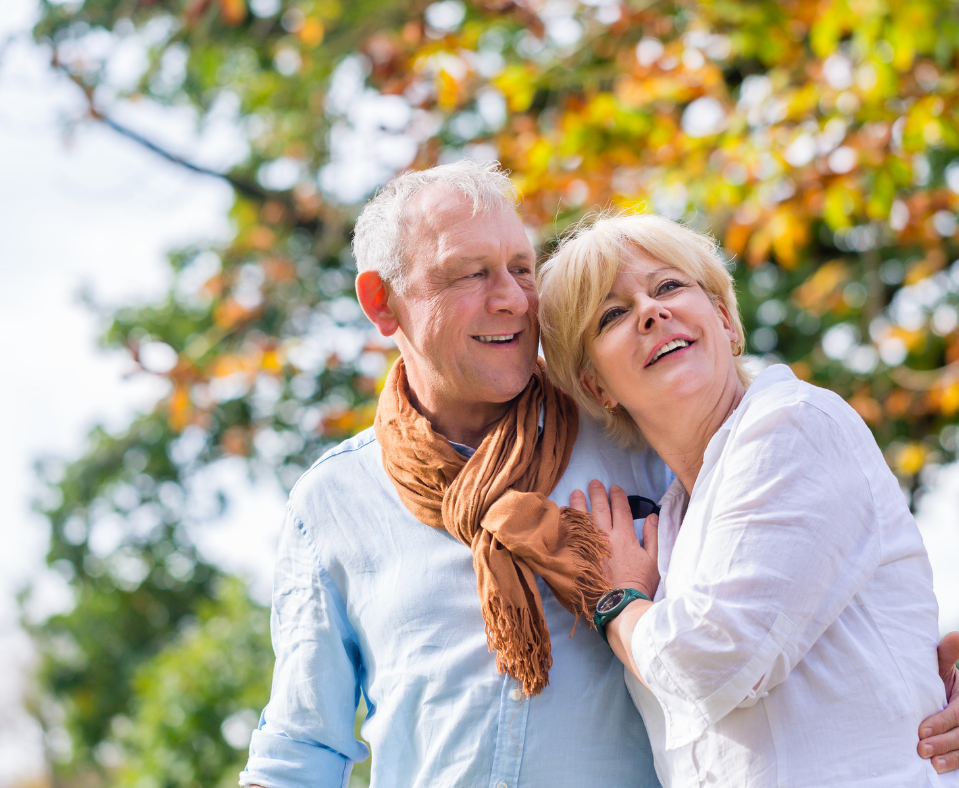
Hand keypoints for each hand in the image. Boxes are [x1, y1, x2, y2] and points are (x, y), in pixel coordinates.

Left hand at [570, 480, 659, 598]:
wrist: (618, 605)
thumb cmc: (638, 586)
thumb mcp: (654, 562)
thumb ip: (653, 537)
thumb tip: (652, 517)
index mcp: (625, 537)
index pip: (621, 509)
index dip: (618, 496)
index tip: (614, 487)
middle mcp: (605, 537)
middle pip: (600, 508)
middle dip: (598, 493)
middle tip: (594, 482)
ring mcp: (589, 546)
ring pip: (582, 518)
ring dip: (579, 503)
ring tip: (576, 492)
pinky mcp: (576, 555)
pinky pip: (569, 533)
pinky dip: (566, 522)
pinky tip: (563, 515)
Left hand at [918, 631, 958, 772]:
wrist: (953, 692)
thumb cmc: (944, 681)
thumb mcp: (945, 669)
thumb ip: (946, 656)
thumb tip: (953, 634)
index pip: (958, 714)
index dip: (941, 723)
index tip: (920, 730)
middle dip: (943, 742)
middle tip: (921, 749)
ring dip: (951, 758)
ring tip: (932, 763)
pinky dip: (956, 764)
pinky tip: (940, 769)